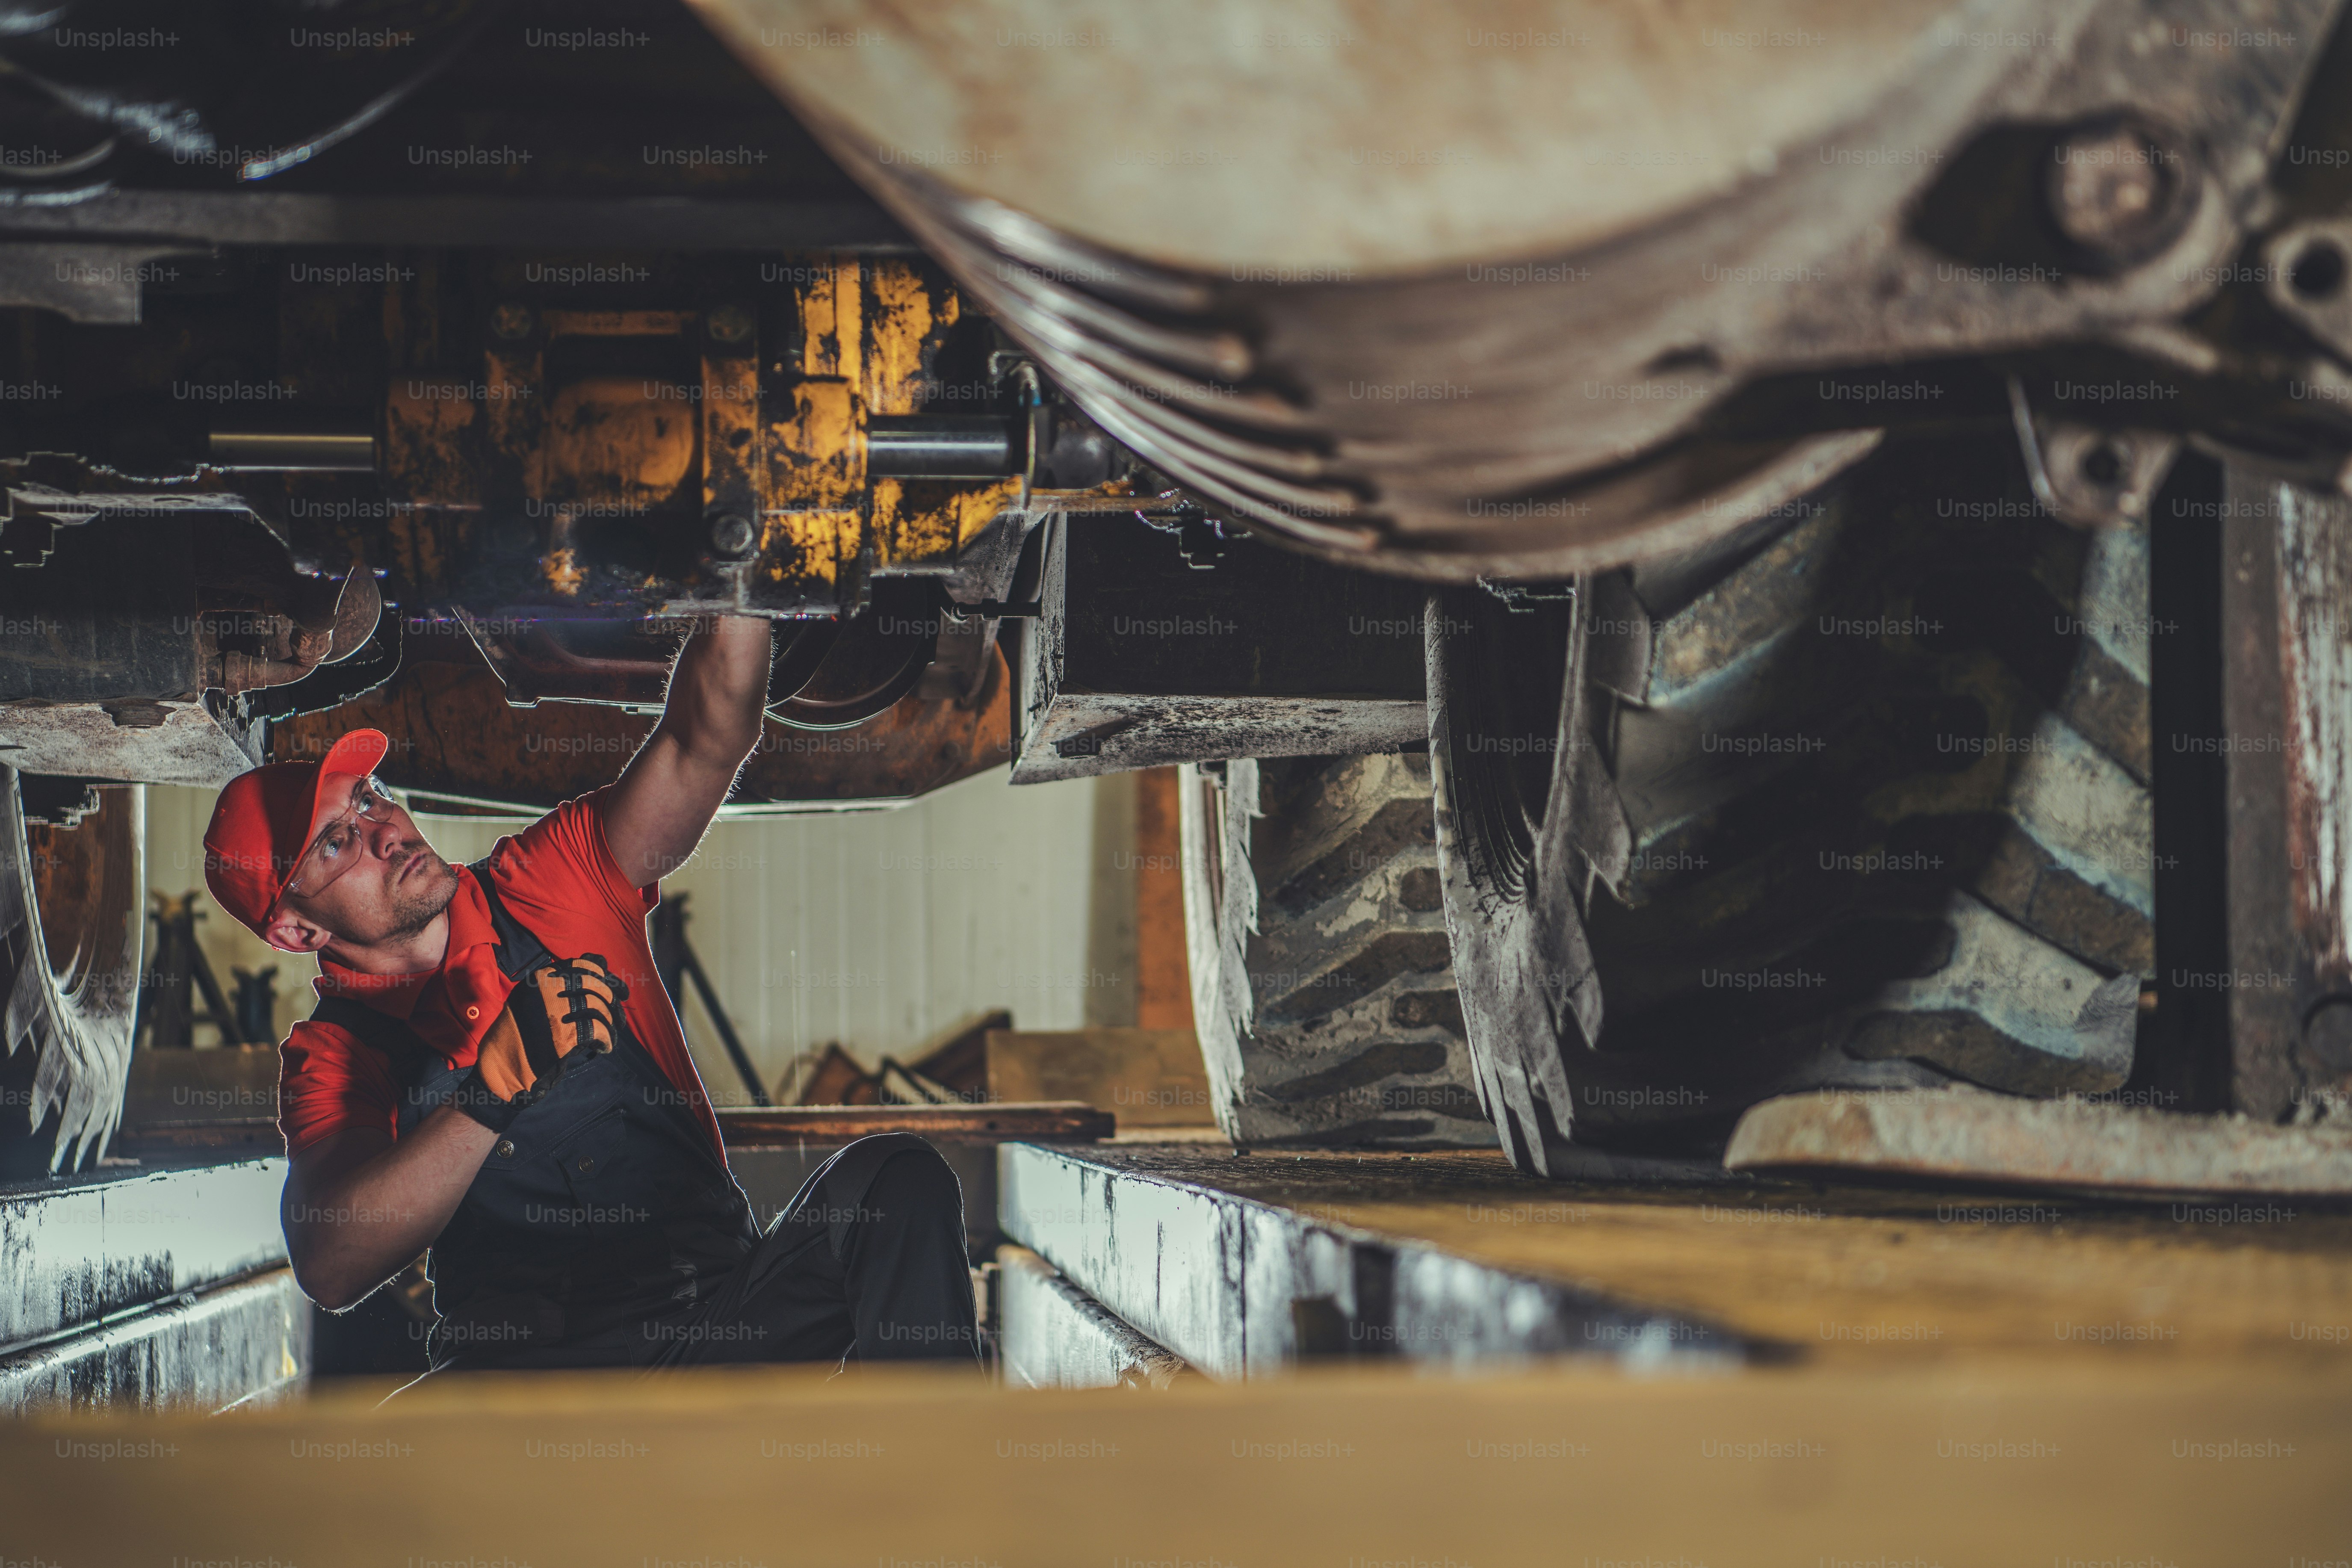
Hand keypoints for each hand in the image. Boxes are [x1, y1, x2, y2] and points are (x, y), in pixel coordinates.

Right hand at [448, 956, 629, 1129]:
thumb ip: (556, 988)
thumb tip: (596, 975)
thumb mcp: (530, 1002)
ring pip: (598, 1005)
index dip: (604, 976)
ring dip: (611, 1020)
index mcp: (539, 979)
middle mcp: (547, 990)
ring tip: (612, 1032)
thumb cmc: (517, 1037)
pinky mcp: (562, 1035)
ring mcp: (554, 1011)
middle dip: (612, 997)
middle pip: (594, 984)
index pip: (583, 965)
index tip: (616, 987)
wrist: (499, 1068)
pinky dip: (607, 1038)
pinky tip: (605, 1046)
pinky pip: (598, 1029)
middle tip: (619, 1011)